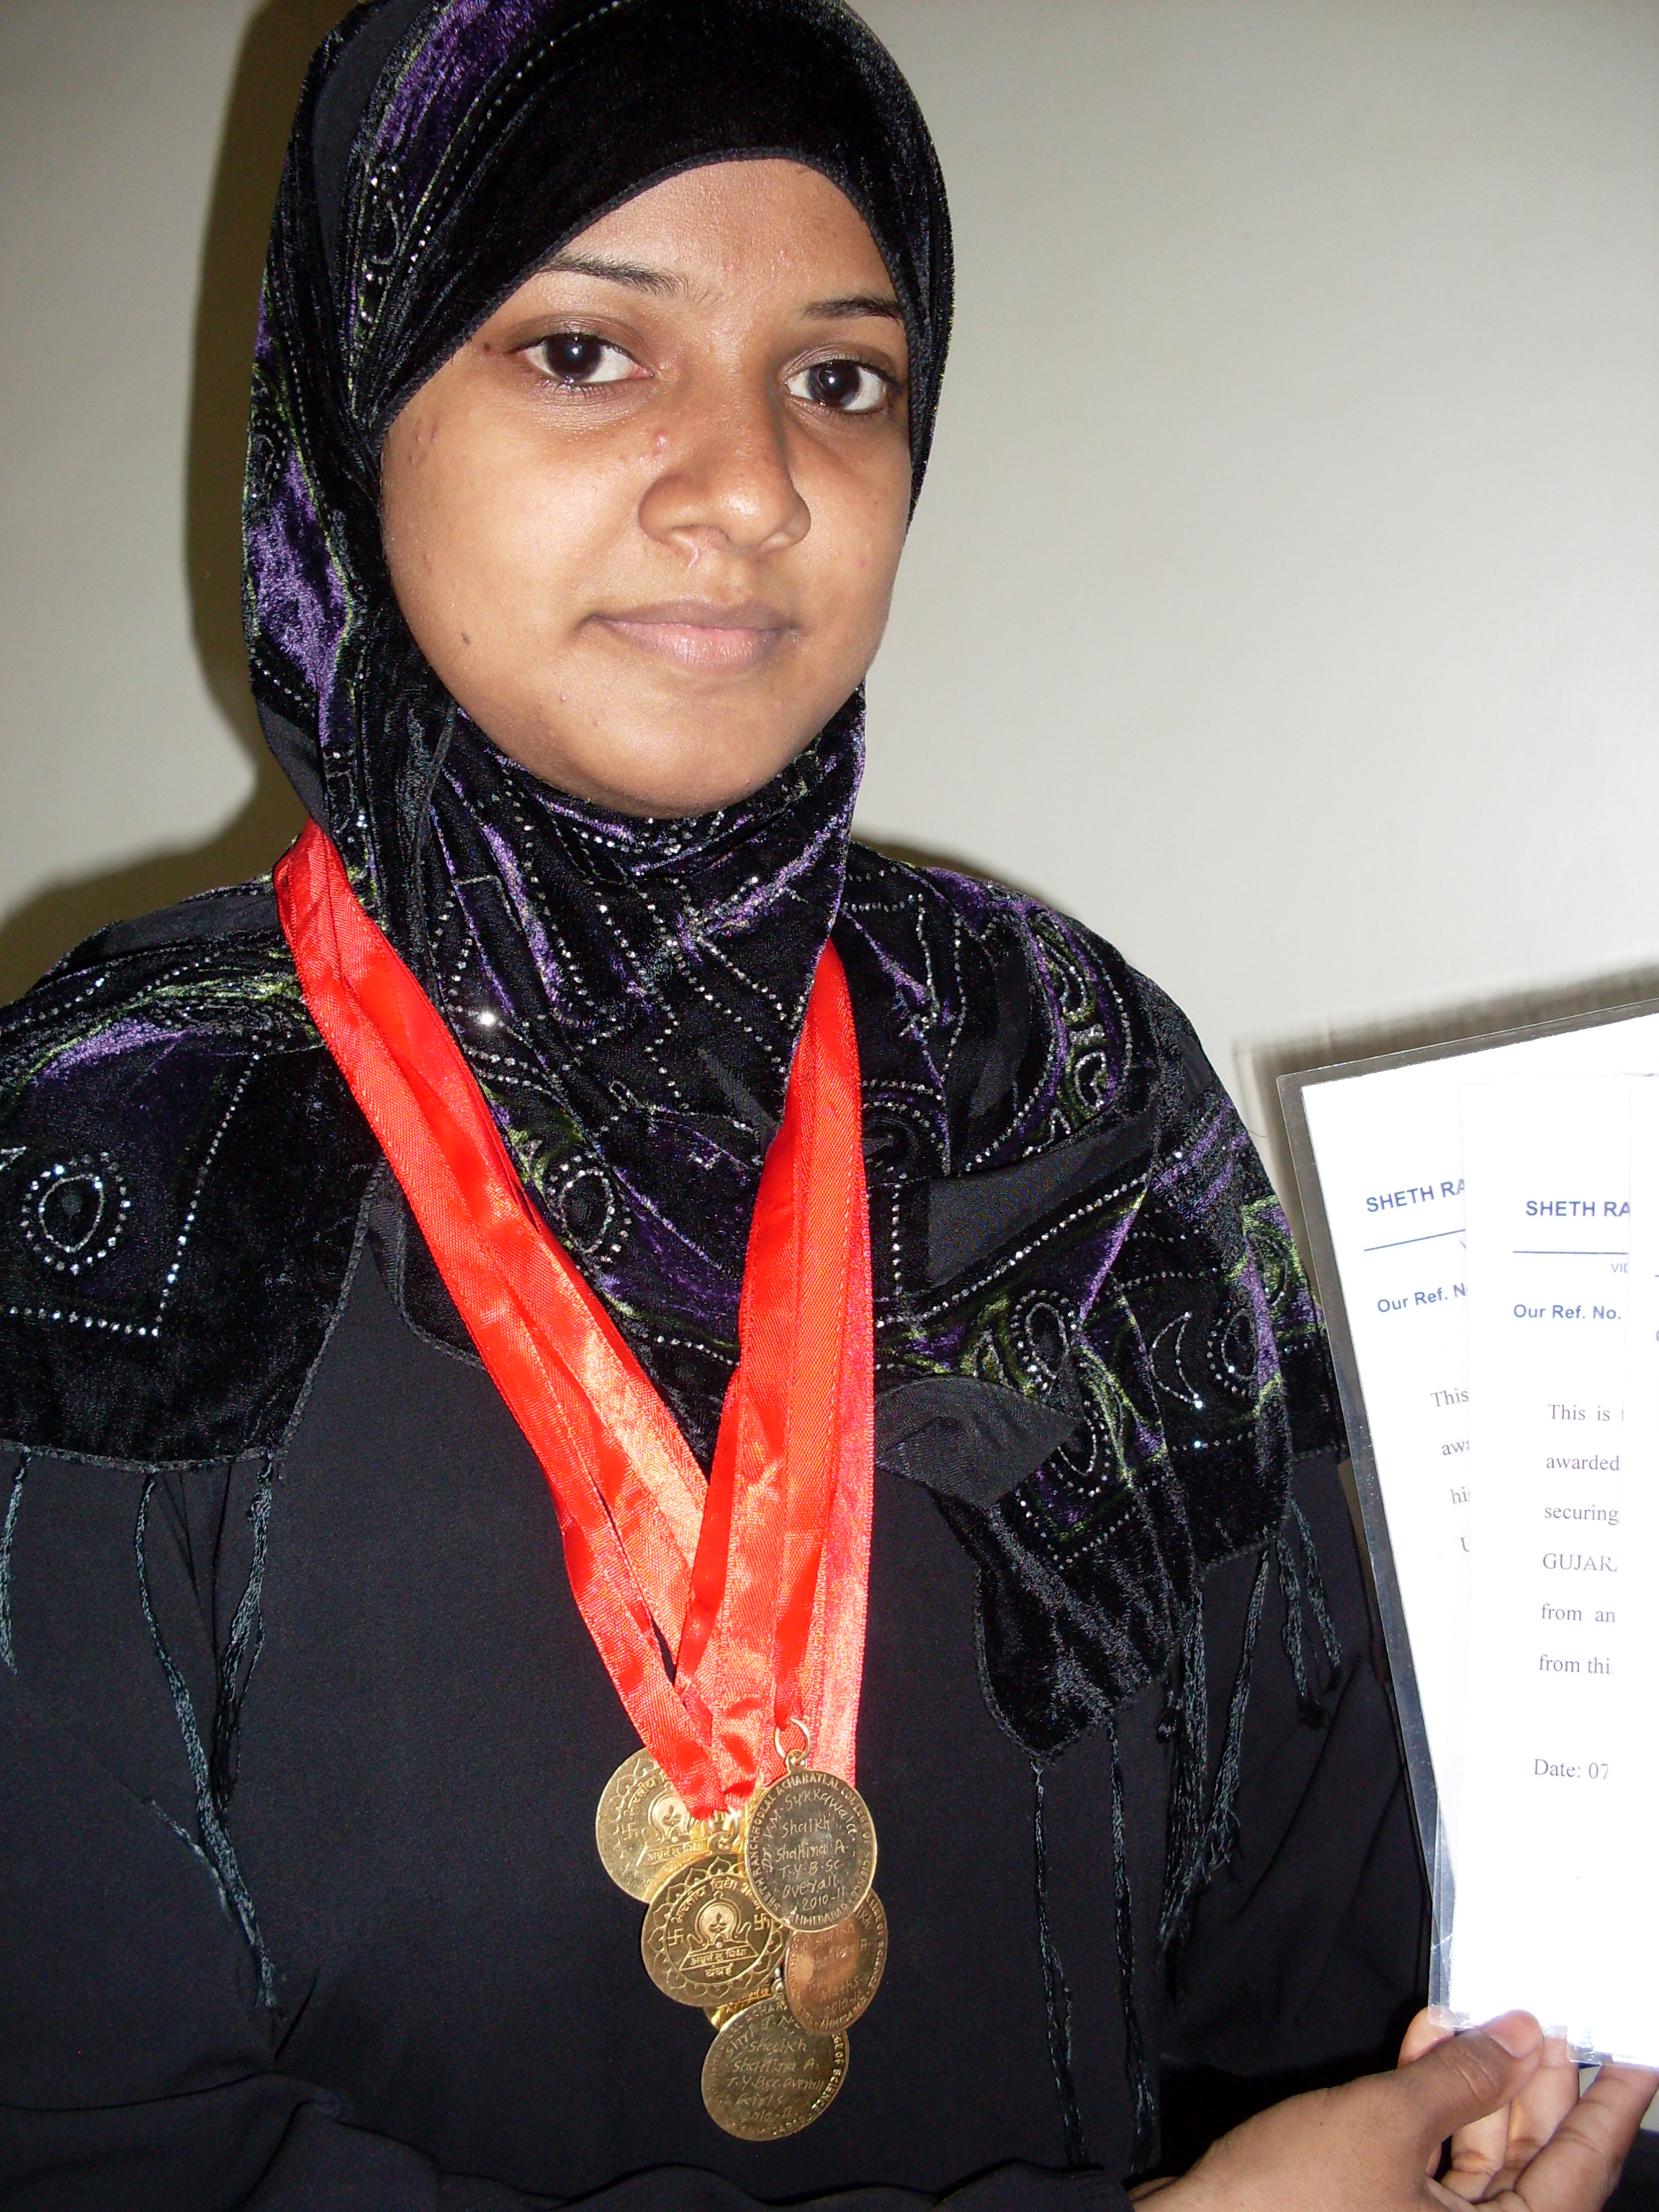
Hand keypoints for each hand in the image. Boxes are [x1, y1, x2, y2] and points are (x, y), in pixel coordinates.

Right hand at [1126, 2012, 1655, 2209]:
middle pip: (1529, 2170)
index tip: (1635, 2070)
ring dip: (1474, 2087)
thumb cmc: (1287, 2203)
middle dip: (1534, 2090)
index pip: (1575, 2176)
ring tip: (1473, 2021)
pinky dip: (1430, 2106)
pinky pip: (1431, 2162)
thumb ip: (1462, 2077)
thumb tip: (1518, 2039)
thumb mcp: (1387, 2121)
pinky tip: (1424, 2049)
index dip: (1606, 2114)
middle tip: (1546, 2030)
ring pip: (1478, 2162)